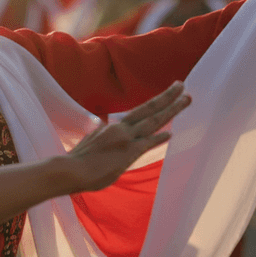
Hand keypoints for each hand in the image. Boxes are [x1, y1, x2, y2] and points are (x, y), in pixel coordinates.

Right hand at [65, 81, 189, 192]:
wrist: (70, 170)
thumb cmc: (79, 160)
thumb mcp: (93, 142)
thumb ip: (103, 135)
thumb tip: (105, 130)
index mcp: (113, 126)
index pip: (138, 113)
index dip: (154, 105)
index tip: (167, 97)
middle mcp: (121, 129)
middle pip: (149, 109)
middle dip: (168, 97)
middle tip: (182, 87)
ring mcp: (125, 139)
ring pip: (153, 120)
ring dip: (171, 109)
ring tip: (186, 99)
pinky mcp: (127, 153)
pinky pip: (147, 142)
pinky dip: (159, 137)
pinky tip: (171, 132)